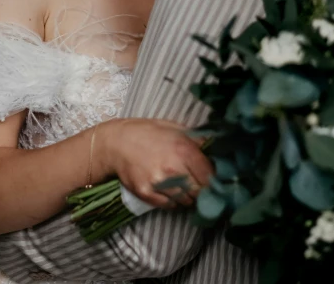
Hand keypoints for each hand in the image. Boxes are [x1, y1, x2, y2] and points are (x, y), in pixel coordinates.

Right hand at [96, 118, 213, 208]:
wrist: (116, 142)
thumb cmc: (147, 132)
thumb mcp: (174, 128)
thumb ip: (197, 140)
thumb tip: (216, 149)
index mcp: (184, 149)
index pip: (210, 175)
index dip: (213, 178)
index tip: (210, 177)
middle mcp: (173, 168)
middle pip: (200, 191)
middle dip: (201, 189)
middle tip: (196, 183)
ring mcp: (159, 183)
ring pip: (186, 201)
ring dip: (187, 195)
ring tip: (180, 184)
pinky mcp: (146, 194)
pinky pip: (169, 206)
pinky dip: (172, 200)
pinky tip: (167, 189)